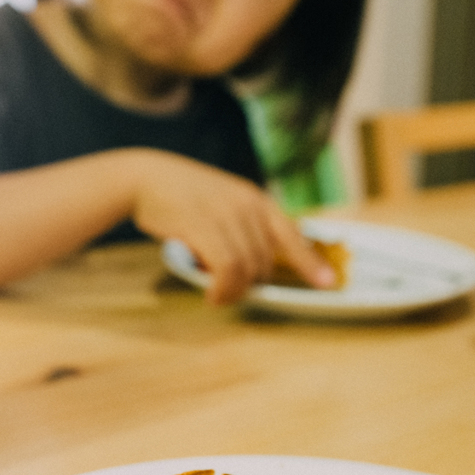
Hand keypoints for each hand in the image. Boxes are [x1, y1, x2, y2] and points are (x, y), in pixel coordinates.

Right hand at [128, 150, 335, 303]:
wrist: (146, 178)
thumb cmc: (181, 196)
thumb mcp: (222, 202)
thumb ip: (242, 225)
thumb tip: (253, 264)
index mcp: (256, 199)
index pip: (292, 234)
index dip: (310, 262)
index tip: (328, 284)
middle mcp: (247, 205)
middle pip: (266, 261)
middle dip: (252, 284)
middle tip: (230, 292)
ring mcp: (227, 215)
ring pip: (248, 269)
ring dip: (234, 292)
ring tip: (218, 297)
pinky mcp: (205, 227)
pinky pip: (227, 269)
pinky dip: (223, 289)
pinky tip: (212, 295)